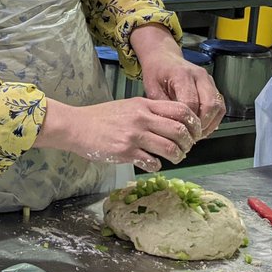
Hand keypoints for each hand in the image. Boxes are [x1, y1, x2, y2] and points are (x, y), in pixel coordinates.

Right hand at [38, 97, 199, 172]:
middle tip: (185, 149)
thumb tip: (174, 125)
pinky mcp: (125, 151)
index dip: (194, 123)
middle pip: (180, 131)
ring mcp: (134, 135)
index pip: (181, 110)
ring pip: (170, 148)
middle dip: (188, 144)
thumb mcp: (128, 106)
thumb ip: (150, 112)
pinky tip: (151, 163)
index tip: (195, 132)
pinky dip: (157, 166)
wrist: (76, 126)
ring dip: (177, 157)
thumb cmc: (101, 117)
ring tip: (173, 158)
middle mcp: (142, 118)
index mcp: (144, 105)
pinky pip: (152, 162)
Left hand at [130, 25, 225, 137]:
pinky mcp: (213, 85)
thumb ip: (162, 107)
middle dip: (203, 124)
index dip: (188, 120)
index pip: (191, 102)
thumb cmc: (156, 72)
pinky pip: (220, 105)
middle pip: (210, 104)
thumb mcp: (151, 88)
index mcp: (182, 74)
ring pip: (218, 106)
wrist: (164, 57)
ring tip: (197, 133)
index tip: (181, 132)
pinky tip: (202, 126)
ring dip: (210, 123)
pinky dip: (214, 118)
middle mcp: (199, 76)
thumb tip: (172, 127)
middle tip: (192, 136)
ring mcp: (209, 80)